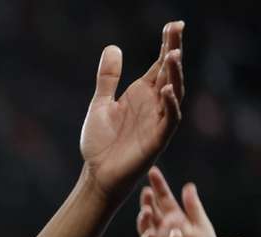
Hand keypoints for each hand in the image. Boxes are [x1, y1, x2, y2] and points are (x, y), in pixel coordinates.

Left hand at [79, 22, 183, 200]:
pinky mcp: (157, 139)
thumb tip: (113, 48)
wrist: (97, 174)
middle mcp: (154, 104)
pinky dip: (169, 105)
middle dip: (173, 51)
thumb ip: (108, 78)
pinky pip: (169, 120)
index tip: (173, 24)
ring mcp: (158, 121)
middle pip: (169, 73)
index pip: (159, 65)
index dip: (167, 44)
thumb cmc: (100, 142)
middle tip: (177, 29)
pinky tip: (164, 90)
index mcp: (142, 93)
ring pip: (173, 93)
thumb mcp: (100, 104)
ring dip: (174, 75)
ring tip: (172, 55)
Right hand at [137, 167, 217, 236]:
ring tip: (147, 212)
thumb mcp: (202, 225)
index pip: (163, 198)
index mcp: (174, 218)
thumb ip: (194, 207)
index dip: (158, 185)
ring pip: (144, 229)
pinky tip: (148, 234)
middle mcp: (162, 229)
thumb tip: (188, 186)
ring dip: (143, 220)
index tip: (153, 171)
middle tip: (147, 192)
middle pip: (151, 211)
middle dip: (147, 201)